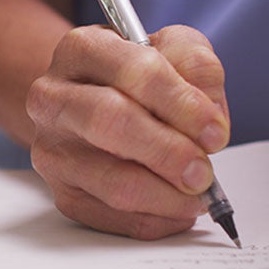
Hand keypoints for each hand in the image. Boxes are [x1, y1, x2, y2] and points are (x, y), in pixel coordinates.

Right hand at [26, 25, 229, 239]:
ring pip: (112, 181)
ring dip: (166, 195)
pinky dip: (154, 219)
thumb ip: (197, 67)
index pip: (134, 71)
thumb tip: (210, 117)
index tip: (215, 131)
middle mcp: (53, 96)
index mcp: (81, 48)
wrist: (91, 101)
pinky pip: (112, 217)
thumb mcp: (170, 48)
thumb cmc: (134, 78)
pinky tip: (175, 207)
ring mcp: (52, 148)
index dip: (182, 104)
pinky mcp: (61, 191)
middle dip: (168, 152)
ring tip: (196, 194)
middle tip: (204, 171)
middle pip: (110, 122)